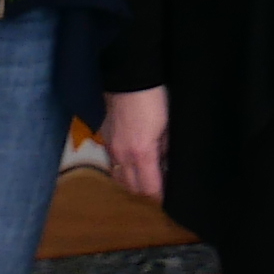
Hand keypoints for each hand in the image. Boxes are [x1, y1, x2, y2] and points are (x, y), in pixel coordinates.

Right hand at [97, 85, 170, 202]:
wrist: (129, 78)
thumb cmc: (154, 99)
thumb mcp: (168, 127)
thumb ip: (166, 149)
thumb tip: (165, 164)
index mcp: (142, 154)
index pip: (150, 188)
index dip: (161, 195)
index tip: (170, 194)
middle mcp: (123, 155)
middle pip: (132, 188)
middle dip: (146, 190)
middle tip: (159, 184)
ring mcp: (111, 147)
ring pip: (119, 177)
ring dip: (132, 181)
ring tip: (145, 174)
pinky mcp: (104, 138)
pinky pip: (112, 162)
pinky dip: (121, 168)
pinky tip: (131, 160)